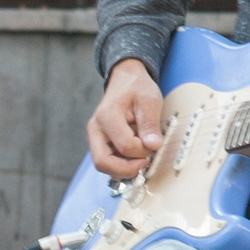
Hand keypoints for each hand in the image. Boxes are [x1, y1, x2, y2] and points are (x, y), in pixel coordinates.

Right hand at [87, 58, 165, 179]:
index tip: (154, 143)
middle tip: (144, 163)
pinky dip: (121, 164)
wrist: (126, 81)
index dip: (143, 150)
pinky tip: (134, 156)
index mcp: (107, 116)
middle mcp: (96, 129)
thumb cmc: (136, 88)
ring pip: (103, 165)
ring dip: (123, 168)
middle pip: (102, 162)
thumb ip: (150, 124)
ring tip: (140, 157)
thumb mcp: (149, 101)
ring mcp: (95, 137)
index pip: (125, 146)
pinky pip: (107, 161)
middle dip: (126, 169)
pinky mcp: (99, 142)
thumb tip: (153, 146)